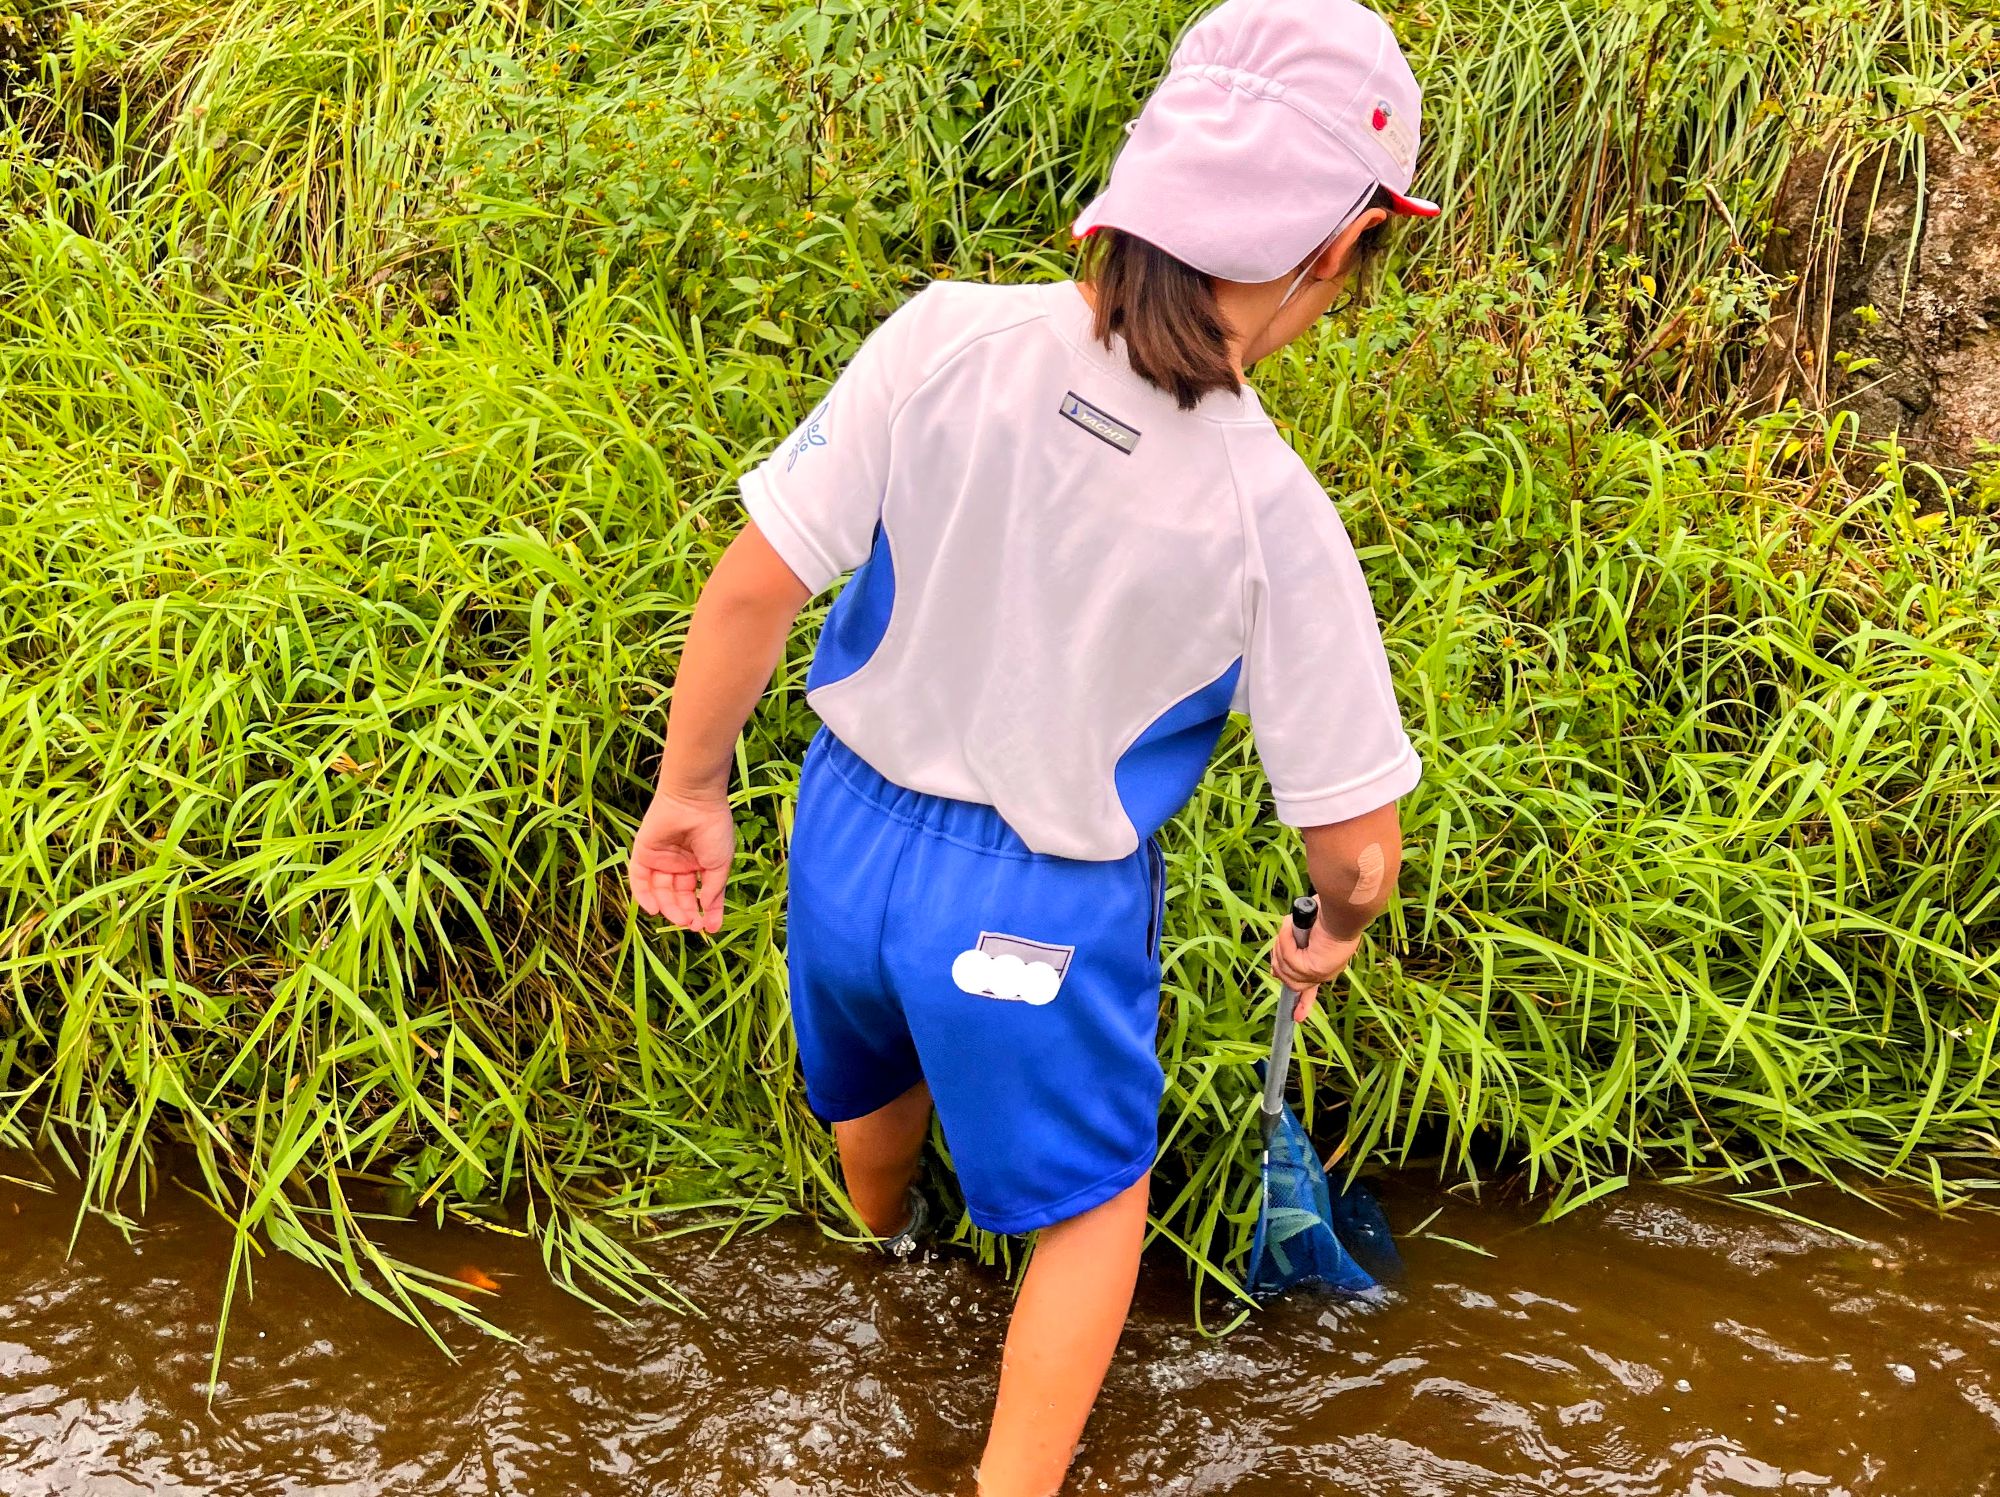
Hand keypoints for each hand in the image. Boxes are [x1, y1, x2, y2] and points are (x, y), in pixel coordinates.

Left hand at [628, 787, 735, 932]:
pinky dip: (644, 896)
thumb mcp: (719, 864)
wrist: (694, 801)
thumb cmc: (713, 829)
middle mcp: (680, 863)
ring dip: (669, 908)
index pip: (701, 894)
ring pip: (661, 891)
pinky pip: (640, 879)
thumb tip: (707, 911)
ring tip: (680, 919)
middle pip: (680, 896)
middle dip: (686, 912)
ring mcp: (661, 859)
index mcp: (700, 864)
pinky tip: (655, 910)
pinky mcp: (643, 853)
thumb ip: (713, 889)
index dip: (706, 912)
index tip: (710, 929)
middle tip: (693, 925)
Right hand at [1269, 918, 1362, 1021]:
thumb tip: (1275, 971)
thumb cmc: (1329, 911)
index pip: (1313, 990)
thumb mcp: (1306, 931)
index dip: (1304, 1003)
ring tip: (1290, 927)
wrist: (1344, 908)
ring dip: (1282, 946)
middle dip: (1279, 961)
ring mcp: (1320, 973)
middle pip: (1290, 981)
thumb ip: (1292, 949)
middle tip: (1280, 941)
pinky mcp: (1313, 968)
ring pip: (1285, 969)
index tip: (1297, 1018)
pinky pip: (1288, 959)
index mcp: (1326, 964)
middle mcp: (1325, 973)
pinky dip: (1285, 940)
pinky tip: (1292, 927)